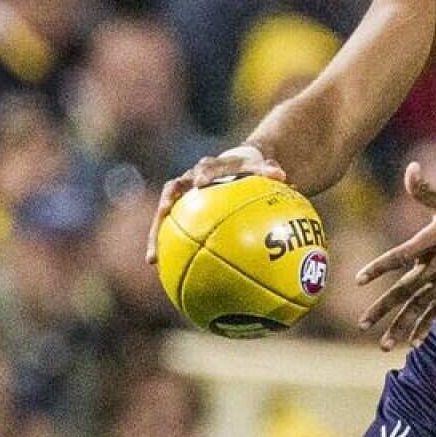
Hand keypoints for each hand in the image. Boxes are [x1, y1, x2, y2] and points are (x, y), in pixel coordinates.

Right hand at [146, 147, 286, 263]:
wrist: (234, 165)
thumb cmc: (248, 169)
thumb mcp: (259, 168)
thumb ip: (268, 172)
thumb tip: (283, 176)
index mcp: (210, 167)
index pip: (206, 167)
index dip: (203, 174)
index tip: (200, 183)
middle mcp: (190, 179)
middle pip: (172, 189)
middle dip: (167, 202)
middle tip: (163, 214)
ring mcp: (182, 196)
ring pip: (163, 215)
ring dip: (156, 234)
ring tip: (152, 259)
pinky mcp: (178, 211)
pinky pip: (171, 231)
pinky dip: (167, 249)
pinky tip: (164, 272)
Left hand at [357, 162, 435, 350]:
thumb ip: (425, 189)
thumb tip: (411, 167)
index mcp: (435, 239)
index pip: (402, 255)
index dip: (380, 266)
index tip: (359, 279)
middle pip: (407, 289)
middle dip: (384, 307)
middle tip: (361, 323)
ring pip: (422, 305)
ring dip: (403, 325)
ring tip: (384, 345)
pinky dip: (427, 325)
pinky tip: (414, 343)